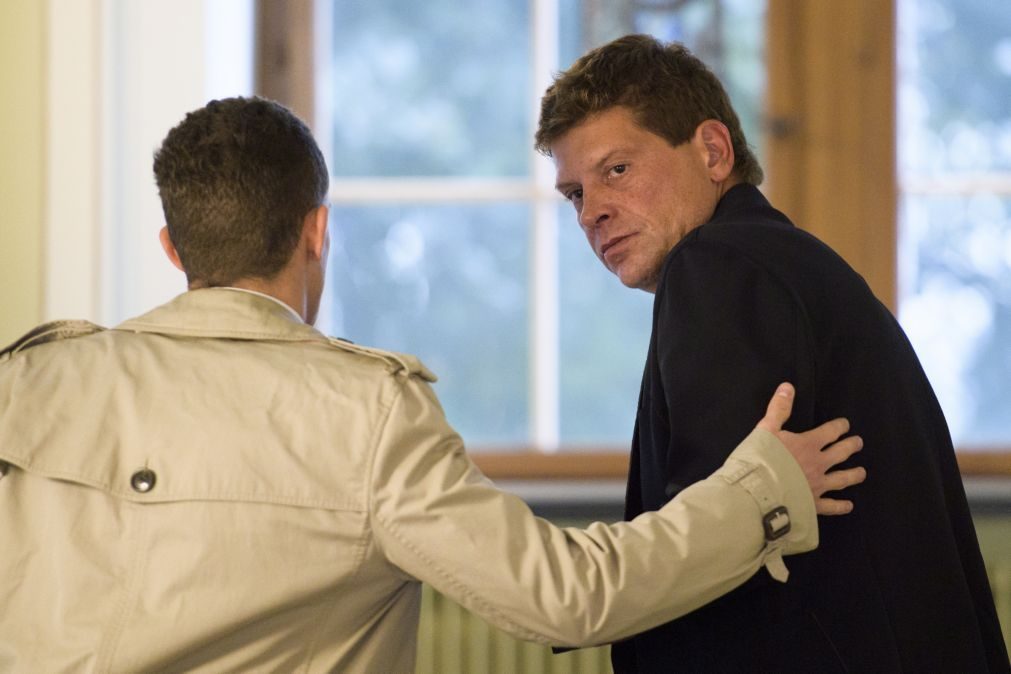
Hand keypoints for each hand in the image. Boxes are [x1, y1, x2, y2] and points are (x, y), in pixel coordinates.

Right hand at [757, 383, 865, 515]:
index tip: (845, 424)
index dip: (839, 426)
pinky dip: (841, 506)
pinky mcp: (813, 504)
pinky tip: (848, 506)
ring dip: (853, 475)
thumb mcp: (766, 429)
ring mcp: (818, 485)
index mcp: (808, 444)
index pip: (830, 432)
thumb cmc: (760, 459)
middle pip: (841, 453)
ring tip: (862, 472)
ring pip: (842, 479)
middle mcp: (818, 464)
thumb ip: (779, 409)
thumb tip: (788, 387)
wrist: (759, 491)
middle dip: (851, 446)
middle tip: (859, 443)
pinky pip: (831, 506)